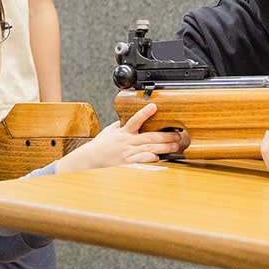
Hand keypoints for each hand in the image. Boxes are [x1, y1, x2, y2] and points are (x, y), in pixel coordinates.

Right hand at [55, 102, 181, 172]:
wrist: (91, 158)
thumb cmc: (101, 143)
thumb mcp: (111, 130)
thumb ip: (123, 124)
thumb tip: (133, 115)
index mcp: (123, 131)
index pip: (135, 120)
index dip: (145, 113)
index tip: (154, 106)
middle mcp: (126, 141)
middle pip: (149, 138)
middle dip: (165, 136)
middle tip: (177, 134)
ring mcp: (128, 153)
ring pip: (149, 149)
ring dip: (164, 148)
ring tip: (175, 146)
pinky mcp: (128, 162)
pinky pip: (142, 160)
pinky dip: (151, 159)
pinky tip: (160, 157)